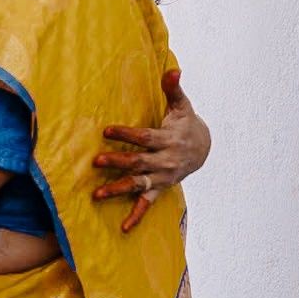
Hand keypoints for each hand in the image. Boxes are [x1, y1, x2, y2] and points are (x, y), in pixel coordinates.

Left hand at [93, 67, 210, 231]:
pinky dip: (137, 216)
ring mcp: (162, 178)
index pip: (145, 137)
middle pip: (138, 162)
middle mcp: (164, 161)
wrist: (202, 148)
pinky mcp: (160, 189)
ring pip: (138, 185)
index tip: (106, 129)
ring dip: (118, 189)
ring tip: (97, 195)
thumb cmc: (185, 123)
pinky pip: (147, 205)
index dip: (127, 133)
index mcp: (167, 140)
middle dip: (118, 162)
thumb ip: (173, 88)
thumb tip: (174, 68)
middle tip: (96, 160)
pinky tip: (123, 228)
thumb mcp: (182, 106)